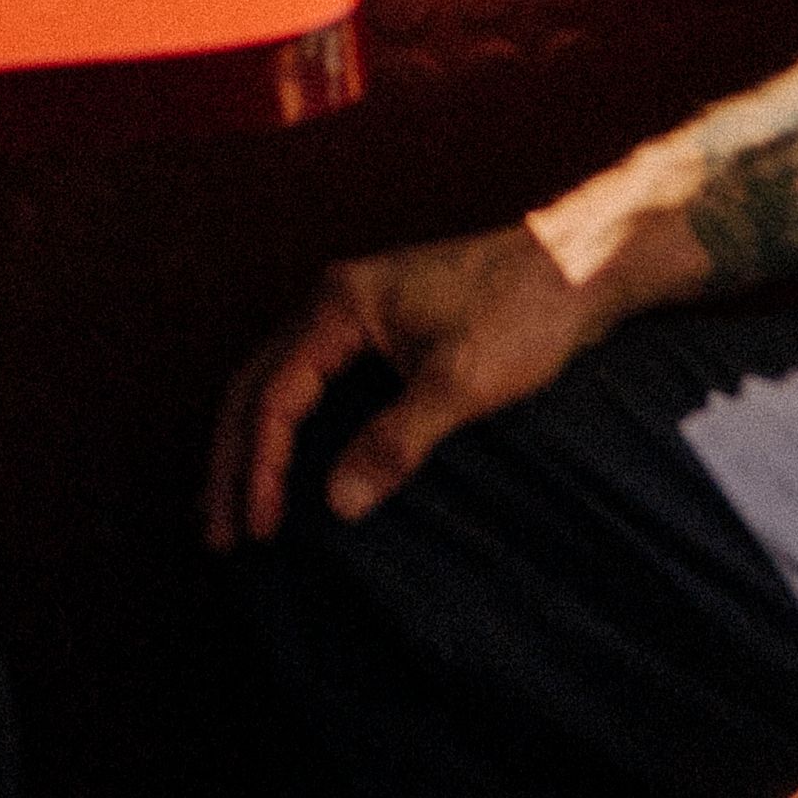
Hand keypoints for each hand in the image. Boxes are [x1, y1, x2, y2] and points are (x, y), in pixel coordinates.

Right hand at [208, 211, 626, 545]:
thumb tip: (338, 505)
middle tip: (218, 533)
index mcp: (341, 305)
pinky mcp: (381, 329)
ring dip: (251, 445)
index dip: (261, 466)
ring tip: (233, 506)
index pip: (276, 394)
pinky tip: (286, 464)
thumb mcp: (461, 384)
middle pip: (255, 384)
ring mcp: (355, 312)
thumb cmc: (524, 312)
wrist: (579, 264)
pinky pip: (309, 381)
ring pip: (277, 381)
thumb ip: (395, 442)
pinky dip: (286, 427)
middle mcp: (334, 302)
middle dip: (232, 461)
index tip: (260, 527)